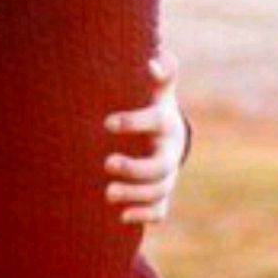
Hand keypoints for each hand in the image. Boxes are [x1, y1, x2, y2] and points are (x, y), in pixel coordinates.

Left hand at [103, 51, 188, 224]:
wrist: (168, 133)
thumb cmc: (153, 105)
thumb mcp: (157, 89)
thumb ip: (160, 72)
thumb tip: (155, 61)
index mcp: (165, 123)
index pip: (156, 122)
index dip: (134, 122)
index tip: (107, 122)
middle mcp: (170, 151)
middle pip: (160, 166)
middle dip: (135, 169)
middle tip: (107, 163)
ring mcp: (167, 174)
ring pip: (159, 190)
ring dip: (135, 194)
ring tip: (108, 193)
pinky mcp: (162, 193)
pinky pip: (159, 210)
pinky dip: (144, 215)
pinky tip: (122, 216)